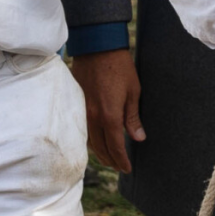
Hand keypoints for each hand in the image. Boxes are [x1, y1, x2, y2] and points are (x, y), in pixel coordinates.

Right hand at [69, 49, 142, 171]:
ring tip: (109, 158)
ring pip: (89, 141)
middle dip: (111, 161)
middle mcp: (93, 117)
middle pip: (101, 148)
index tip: (128, 169)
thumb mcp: (133, 91)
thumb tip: (138, 138)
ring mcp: (82, 111)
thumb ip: (133, 117)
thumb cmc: (119, 67)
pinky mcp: (76, 103)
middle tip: (119, 167)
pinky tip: (95, 142)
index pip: (115, 146)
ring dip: (99, 153)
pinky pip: (82, 129)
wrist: (97, 47)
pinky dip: (90, 140)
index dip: (121, 160)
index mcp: (110, 116)